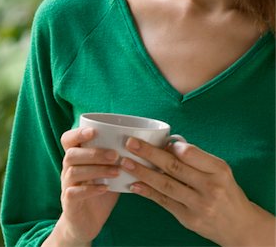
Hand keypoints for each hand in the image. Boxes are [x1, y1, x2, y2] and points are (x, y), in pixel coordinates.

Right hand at [56, 127, 120, 244]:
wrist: (85, 223)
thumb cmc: (100, 191)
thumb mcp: (109, 173)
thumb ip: (117, 160)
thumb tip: (142, 145)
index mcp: (76, 158)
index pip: (68, 139)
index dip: (78, 133)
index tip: (95, 131)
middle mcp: (68, 169)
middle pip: (72, 154)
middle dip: (94, 153)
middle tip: (114, 155)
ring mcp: (67, 185)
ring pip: (73, 172)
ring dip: (96, 169)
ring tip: (116, 171)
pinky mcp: (69, 202)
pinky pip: (74, 192)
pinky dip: (90, 189)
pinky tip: (106, 188)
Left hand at [121, 138, 275, 245]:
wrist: (239, 226)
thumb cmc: (224, 189)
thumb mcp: (219, 169)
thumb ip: (196, 157)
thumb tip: (168, 143)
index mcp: (218, 170)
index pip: (193, 154)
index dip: (174, 147)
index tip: (158, 138)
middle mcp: (210, 188)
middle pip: (174, 167)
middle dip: (149, 154)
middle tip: (130, 143)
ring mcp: (198, 205)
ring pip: (165, 185)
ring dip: (142, 172)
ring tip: (125, 162)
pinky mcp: (188, 219)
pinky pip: (163, 202)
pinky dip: (147, 192)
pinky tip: (133, 184)